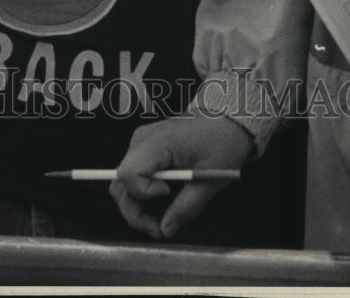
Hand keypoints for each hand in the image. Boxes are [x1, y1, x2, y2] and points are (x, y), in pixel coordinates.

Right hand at [110, 113, 252, 239]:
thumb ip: (186, 207)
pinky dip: (145, 197)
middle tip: (160, 230)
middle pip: (120, 184)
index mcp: (156, 142)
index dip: (144, 194)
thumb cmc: (222, 142)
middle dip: (135, 213)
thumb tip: (166, 230)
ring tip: (163, 222)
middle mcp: (141, 141)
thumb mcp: (210, 179)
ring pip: (125, 185)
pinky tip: (164, 204)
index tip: (168, 194)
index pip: (129, 174)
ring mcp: (141, 144)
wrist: (228, 119)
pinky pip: (136, 178)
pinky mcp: (146, 150)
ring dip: (139, 208)